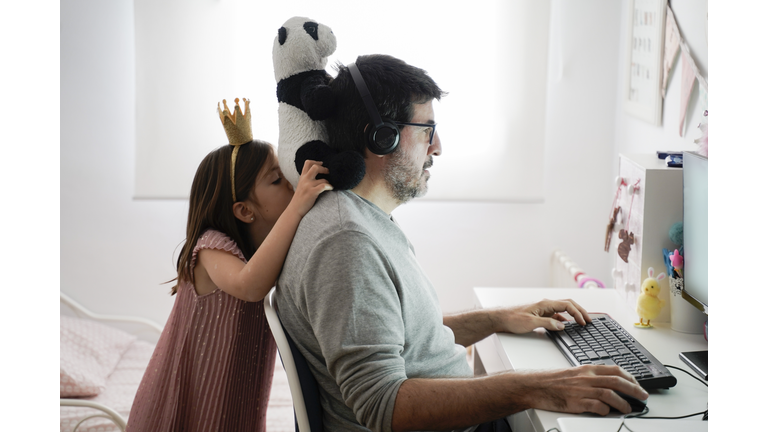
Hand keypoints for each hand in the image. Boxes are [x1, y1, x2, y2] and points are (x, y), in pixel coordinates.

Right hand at [288, 160, 332, 216]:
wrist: (294, 209)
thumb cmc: (300, 198)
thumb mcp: (301, 185)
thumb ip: (307, 179)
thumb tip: (318, 174)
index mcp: (302, 177)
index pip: (308, 163)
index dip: (316, 161)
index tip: (321, 164)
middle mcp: (305, 180)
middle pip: (315, 167)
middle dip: (324, 168)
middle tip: (328, 173)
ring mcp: (308, 186)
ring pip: (323, 179)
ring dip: (329, 181)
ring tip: (329, 185)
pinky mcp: (312, 193)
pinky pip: (324, 186)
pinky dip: (330, 186)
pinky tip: (331, 188)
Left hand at [493, 298, 591, 333]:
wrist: (499, 318)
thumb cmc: (512, 318)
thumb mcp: (531, 323)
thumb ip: (548, 324)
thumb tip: (563, 326)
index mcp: (545, 304)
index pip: (567, 305)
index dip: (578, 313)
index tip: (584, 322)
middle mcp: (545, 305)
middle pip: (568, 305)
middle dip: (580, 311)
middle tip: (589, 320)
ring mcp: (543, 310)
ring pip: (563, 310)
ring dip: (573, 315)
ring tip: (582, 322)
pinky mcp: (539, 315)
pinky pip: (556, 316)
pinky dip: (564, 320)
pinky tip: (567, 326)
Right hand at [517, 365, 648, 414]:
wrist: (535, 386)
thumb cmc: (552, 380)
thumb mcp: (574, 373)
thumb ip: (590, 377)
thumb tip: (607, 384)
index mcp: (587, 368)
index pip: (615, 370)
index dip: (630, 377)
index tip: (637, 384)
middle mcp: (586, 377)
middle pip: (617, 381)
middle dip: (634, 389)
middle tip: (643, 396)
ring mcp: (582, 390)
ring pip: (610, 394)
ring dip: (623, 402)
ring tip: (628, 408)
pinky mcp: (576, 402)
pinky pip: (597, 407)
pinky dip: (606, 410)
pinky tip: (608, 412)